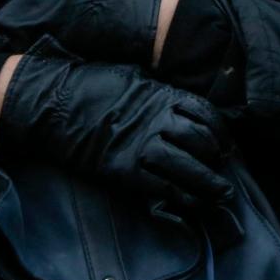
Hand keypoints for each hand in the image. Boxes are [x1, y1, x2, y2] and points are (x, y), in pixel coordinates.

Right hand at [0, 52, 233, 206]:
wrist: (53, 104)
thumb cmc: (90, 84)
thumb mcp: (131, 75)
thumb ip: (156, 89)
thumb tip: (175, 99)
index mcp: (161, 95)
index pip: (203, 112)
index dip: (220, 130)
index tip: (226, 143)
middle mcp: (156, 120)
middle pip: (199, 141)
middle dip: (217, 158)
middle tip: (225, 170)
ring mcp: (140, 145)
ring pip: (186, 167)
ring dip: (208, 183)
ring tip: (221, 194)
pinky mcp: (124, 170)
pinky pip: (161, 186)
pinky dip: (181, 197)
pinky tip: (193, 203)